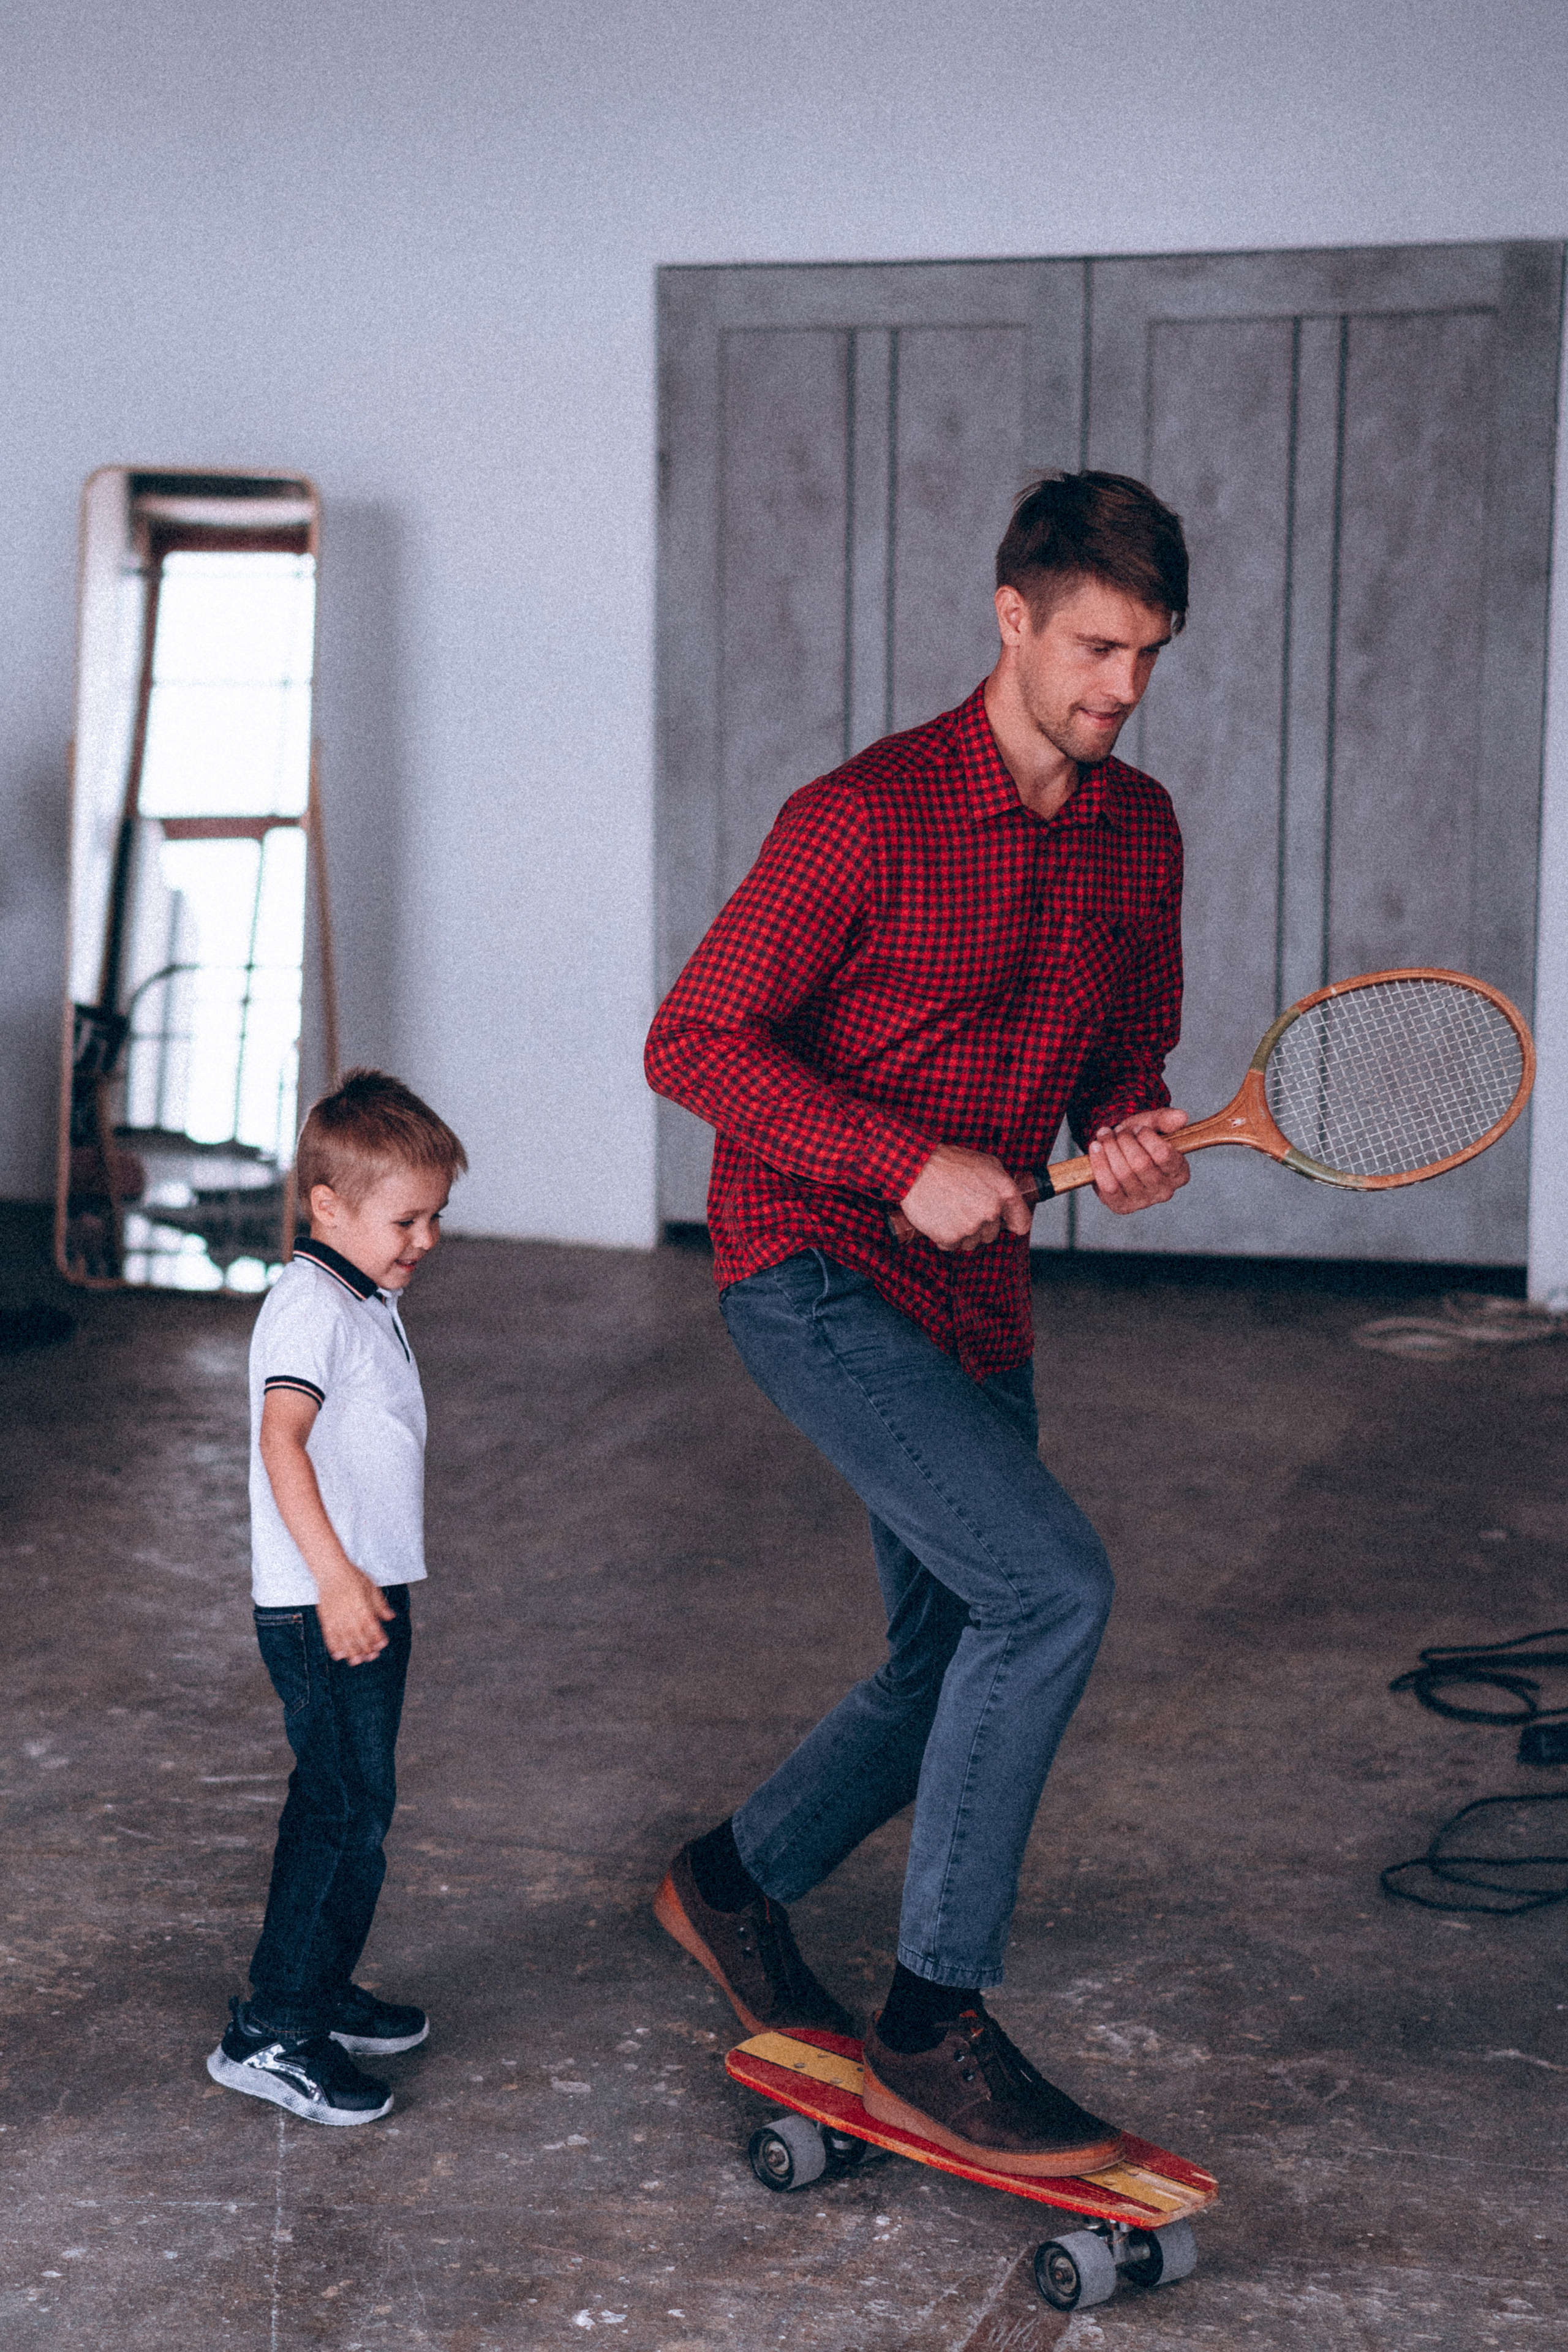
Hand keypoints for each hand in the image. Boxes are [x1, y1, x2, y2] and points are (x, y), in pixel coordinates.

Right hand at [314, 1567, 395, 1665]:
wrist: (331, 1570)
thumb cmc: (353, 1577)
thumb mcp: (371, 1588)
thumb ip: (380, 1605)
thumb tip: (391, 1617)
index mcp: (362, 1607)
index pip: (372, 1627)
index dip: (378, 1637)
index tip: (383, 1644)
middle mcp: (349, 1614)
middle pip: (359, 1636)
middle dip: (366, 1648)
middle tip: (372, 1656)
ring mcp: (336, 1617)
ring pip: (344, 1639)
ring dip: (351, 1652)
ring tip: (356, 1661)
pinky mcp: (326, 1619)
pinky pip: (329, 1636)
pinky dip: (334, 1647)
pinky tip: (338, 1655)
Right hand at [895, 1145, 1034, 1253]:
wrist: (917, 1168)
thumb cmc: (949, 1163)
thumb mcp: (986, 1163)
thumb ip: (1002, 1184)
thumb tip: (1009, 1202)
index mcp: (1004, 1192)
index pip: (1021, 1222)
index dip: (1013, 1223)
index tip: (1008, 1224)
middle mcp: (991, 1211)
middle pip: (991, 1235)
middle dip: (979, 1225)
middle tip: (963, 1207)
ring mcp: (971, 1226)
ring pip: (971, 1242)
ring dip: (962, 1233)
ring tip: (949, 1211)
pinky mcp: (951, 1237)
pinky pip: (952, 1246)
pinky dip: (944, 1237)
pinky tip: (939, 1219)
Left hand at [1087, 1107, 1189, 1213]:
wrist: (1118, 1153)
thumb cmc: (1139, 1140)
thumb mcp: (1153, 1125)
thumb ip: (1166, 1120)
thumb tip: (1181, 1116)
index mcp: (1180, 1173)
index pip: (1163, 1154)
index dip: (1145, 1137)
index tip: (1138, 1128)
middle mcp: (1165, 1192)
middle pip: (1140, 1163)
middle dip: (1124, 1141)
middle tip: (1118, 1131)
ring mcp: (1143, 1202)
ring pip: (1123, 1173)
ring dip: (1110, 1148)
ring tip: (1105, 1136)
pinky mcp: (1122, 1207)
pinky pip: (1108, 1186)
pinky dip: (1099, 1163)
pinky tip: (1096, 1148)